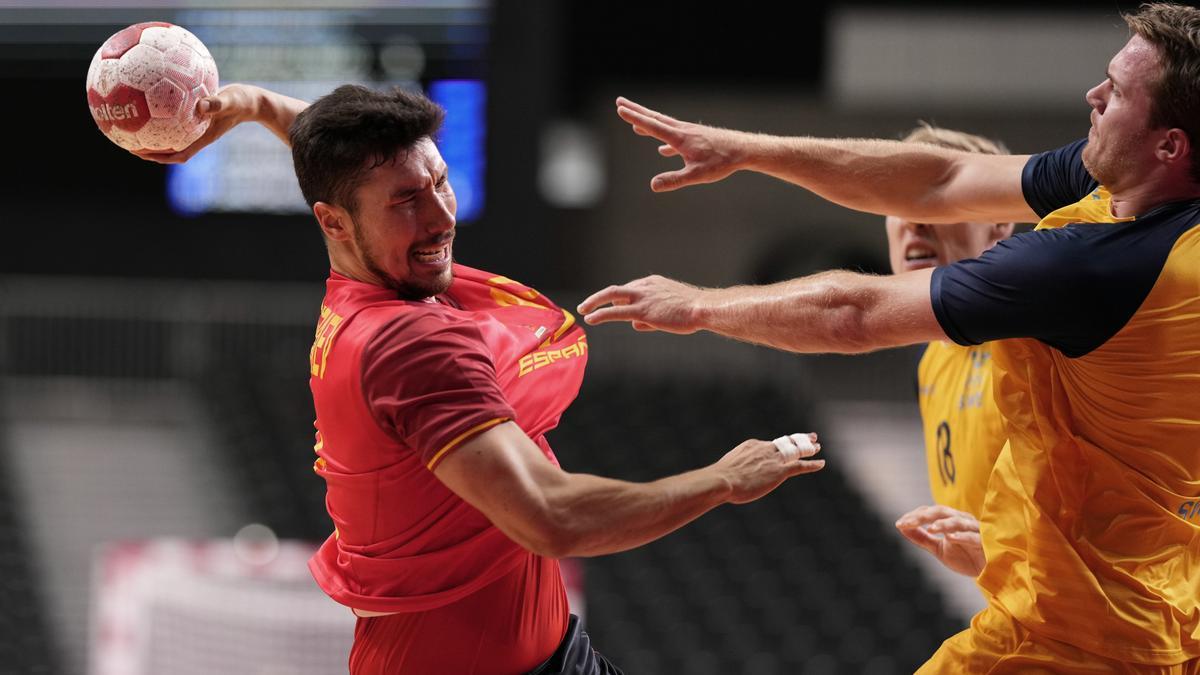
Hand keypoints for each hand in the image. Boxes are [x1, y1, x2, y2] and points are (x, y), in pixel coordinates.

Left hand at [133, 83, 261, 163]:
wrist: (251, 100)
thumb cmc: (243, 101)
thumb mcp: (232, 100)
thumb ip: (217, 103)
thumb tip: (200, 105)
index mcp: (203, 137)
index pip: (178, 154)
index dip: (158, 156)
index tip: (140, 152)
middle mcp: (197, 135)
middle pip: (169, 149)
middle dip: (147, 149)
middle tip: (125, 141)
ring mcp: (196, 128)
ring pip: (169, 135)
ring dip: (150, 134)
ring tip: (130, 125)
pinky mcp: (195, 117)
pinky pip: (175, 119)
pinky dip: (160, 115)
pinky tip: (148, 99)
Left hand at [577, 274, 705, 332]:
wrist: (703, 309)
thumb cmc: (692, 312)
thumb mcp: (670, 311)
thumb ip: (650, 317)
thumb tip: (635, 325)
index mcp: (653, 283)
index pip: (631, 290)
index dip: (621, 301)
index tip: (613, 308)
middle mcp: (645, 287)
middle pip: (616, 290)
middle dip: (599, 297)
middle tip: (586, 304)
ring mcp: (643, 298)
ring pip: (611, 295)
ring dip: (594, 302)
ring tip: (582, 310)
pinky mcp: (642, 310)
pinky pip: (616, 311)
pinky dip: (601, 314)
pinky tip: (591, 319)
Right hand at [615, 96, 749, 191]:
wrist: (742, 150)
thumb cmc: (721, 162)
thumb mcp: (697, 175)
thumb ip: (674, 180)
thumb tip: (653, 185)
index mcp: (679, 138)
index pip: (652, 126)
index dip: (635, 118)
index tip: (620, 109)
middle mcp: (682, 131)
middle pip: (654, 118)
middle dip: (636, 111)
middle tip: (619, 102)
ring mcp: (688, 133)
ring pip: (663, 125)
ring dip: (647, 122)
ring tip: (635, 122)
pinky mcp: (695, 138)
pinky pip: (674, 136)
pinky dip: (664, 139)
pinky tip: (662, 149)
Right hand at [716, 434, 822, 503]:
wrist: (723, 480)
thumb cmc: (720, 479)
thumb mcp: (726, 470)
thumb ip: (734, 471)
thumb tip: (728, 481)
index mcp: (751, 446)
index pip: (768, 445)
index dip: (776, 447)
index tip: (780, 447)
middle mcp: (764, 449)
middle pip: (785, 442)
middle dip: (797, 439)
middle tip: (809, 436)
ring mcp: (773, 459)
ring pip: (795, 451)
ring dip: (808, 449)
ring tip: (817, 447)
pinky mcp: (780, 471)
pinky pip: (800, 466)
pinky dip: (812, 464)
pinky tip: (821, 463)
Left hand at [895, 505, 984, 576]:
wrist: (987, 573)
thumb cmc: (965, 557)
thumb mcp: (938, 549)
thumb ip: (922, 538)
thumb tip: (901, 527)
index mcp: (951, 520)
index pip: (930, 512)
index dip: (914, 516)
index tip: (899, 524)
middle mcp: (962, 520)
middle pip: (941, 511)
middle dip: (923, 516)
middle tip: (907, 523)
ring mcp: (974, 530)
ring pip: (958, 521)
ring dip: (943, 523)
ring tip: (930, 528)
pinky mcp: (984, 543)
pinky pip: (973, 537)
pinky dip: (961, 536)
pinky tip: (950, 537)